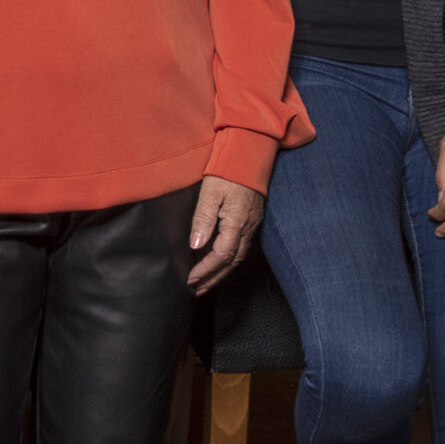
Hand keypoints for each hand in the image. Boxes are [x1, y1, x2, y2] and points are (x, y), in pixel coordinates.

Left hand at [189, 176, 263, 293]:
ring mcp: (253, 224)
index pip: (221, 255)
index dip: (206, 270)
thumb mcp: (210, 193)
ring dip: (222, 272)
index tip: (191, 279)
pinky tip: (220, 264)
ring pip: (239, 257)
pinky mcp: (253, 220)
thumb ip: (203, 220)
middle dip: (214, 278)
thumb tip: (196, 246)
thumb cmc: (228, 170)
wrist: (250, 154)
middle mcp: (248, 227)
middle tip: (198, 290)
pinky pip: (242, 247)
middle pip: (232, 262)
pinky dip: (230, 261)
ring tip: (206, 283)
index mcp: (237, 221)